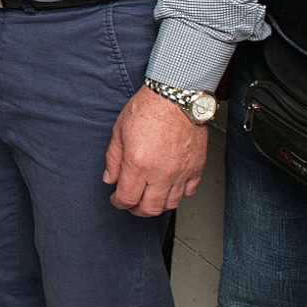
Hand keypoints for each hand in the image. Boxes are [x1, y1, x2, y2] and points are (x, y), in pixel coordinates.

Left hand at [103, 86, 208, 215]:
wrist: (177, 96)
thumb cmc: (149, 108)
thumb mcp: (119, 130)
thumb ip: (113, 158)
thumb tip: (110, 178)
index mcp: (138, 164)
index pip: (127, 198)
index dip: (119, 202)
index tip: (117, 199)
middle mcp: (161, 173)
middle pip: (150, 208)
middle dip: (137, 209)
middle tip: (132, 204)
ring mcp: (181, 173)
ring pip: (171, 204)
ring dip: (158, 205)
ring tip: (150, 197)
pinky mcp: (196, 168)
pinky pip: (189, 191)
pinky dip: (179, 194)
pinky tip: (170, 187)